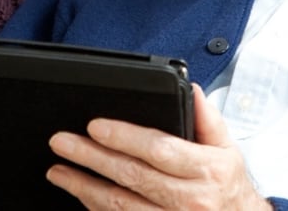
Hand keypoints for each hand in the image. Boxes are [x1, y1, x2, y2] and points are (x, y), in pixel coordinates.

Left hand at [46, 84, 270, 209]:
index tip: (95, 126)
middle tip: (62, 142)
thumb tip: (191, 89)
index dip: (124, 137)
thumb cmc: (228, 186)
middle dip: (92, 158)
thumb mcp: (227, 149)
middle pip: (132, 176)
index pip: (158, 149)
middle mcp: (188, 200)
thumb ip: (208, 118)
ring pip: (121, 206)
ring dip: (85, 187)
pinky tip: (80, 194)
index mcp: (205, 170)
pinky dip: (97, 208)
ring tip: (58, 170)